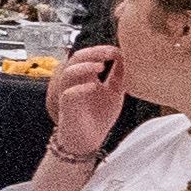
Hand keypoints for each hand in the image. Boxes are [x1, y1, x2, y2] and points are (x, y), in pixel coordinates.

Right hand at [41, 42, 124, 159]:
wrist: (88, 140)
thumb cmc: (99, 116)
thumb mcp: (114, 92)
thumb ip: (118, 75)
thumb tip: (124, 56)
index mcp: (86, 76)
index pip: (87, 55)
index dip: (100, 50)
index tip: (116, 50)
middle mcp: (75, 82)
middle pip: (76, 58)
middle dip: (92, 53)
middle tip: (109, 53)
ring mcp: (69, 94)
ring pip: (68, 73)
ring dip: (84, 67)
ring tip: (100, 67)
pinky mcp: (67, 108)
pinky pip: (68, 94)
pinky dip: (80, 88)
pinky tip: (94, 87)